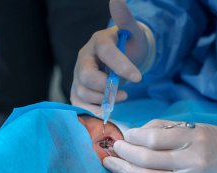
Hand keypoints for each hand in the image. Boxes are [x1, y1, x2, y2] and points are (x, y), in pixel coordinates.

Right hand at [71, 0, 147, 115]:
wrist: (125, 59)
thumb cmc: (130, 45)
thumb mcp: (133, 32)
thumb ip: (126, 19)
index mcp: (98, 41)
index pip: (106, 52)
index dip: (121, 66)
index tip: (138, 79)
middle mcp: (84, 58)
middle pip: (86, 76)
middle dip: (106, 87)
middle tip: (125, 93)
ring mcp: (78, 75)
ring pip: (82, 92)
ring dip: (102, 100)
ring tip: (119, 98)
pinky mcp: (78, 89)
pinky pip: (79, 104)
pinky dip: (92, 110)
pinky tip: (106, 109)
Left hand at [103, 120, 216, 172]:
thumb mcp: (196, 127)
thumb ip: (166, 127)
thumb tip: (136, 132)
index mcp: (194, 138)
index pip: (155, 138)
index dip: (134, 137)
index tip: (125, 135)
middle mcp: (192, 160)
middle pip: (148, 159)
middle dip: (125, 153)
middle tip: (113, 149)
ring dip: (125, 171)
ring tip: (111, 165)